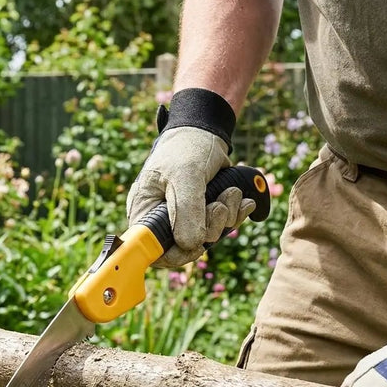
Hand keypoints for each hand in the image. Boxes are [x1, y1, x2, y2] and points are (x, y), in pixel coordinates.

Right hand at [127, 88, 255, 267]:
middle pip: (185, 246)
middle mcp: (162, 219)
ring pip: (208, 237)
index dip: (175, 255)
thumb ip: (186, 210)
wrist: (205, 131)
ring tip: (230, 192)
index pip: (153, 250)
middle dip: (210, 228)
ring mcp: (184, 218)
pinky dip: (235, 215)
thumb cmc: (187, 147)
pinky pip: (221, 227)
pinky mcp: (203, 215)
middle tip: (218, 204)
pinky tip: (241, 199)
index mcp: (145, 211)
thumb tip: (191, 244)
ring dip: (226, 217)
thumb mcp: (186, 174)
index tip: (196, 244)